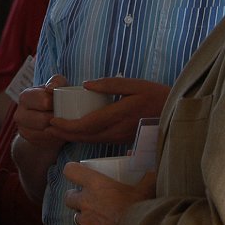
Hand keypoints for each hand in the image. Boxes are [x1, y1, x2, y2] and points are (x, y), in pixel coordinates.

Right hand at [15, 74, 67, 147]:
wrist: (46, 118)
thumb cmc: (54, 98)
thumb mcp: (58, 86)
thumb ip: (56, 82)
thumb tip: (50, 88)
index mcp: (25, 96)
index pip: (44, 102)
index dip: (57, 104)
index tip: (64, 103)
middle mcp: (19, 113)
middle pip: (43, 120)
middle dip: (57, 119)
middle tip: (65, 116)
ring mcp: (21, 129)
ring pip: (44, 133)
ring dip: (57, 129)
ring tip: (62, 124)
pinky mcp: (28, 141)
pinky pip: (44, 142)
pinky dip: (54, 138)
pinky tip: (57, 131)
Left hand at [46, 78, 167, 144]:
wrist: (175, 114)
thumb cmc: (155, 95)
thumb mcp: (134, 84)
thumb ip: (109, 84)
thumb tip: (85, 85)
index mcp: (118, 115)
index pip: (87, 124)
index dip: (67, 125)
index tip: (53, 120)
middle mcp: (117, 130)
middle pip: (85, 136)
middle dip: (65, 133)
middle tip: (49, 126)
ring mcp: (120, 138)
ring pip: (92, 141)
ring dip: (73, 137)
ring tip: (58, 129)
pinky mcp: (123, 140)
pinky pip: (99, 141)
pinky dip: (85, 137)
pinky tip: (77, 132)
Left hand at [63, 162, 155, 224]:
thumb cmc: (139, 210)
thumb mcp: (145, 190)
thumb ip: (148, 177)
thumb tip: (151, 169)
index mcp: (95, 184)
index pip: (70, 171)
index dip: (73, 170)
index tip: (79, 173)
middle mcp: (86, 202)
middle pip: (69, 197)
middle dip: (76, 197)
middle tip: (88, 198)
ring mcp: (86, 220)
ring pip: (76, 216)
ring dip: (83, 214)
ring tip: (97, 215)